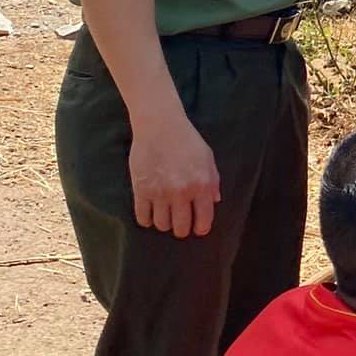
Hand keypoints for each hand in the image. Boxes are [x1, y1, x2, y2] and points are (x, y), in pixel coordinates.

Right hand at [129, 115, 220, 237]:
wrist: (159, 125)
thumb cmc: (187, 140)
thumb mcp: (207, 159)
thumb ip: (213, 182)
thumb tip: (214, 201)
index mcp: (201, 185)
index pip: (203, 220)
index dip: (201, 228)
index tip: (198, 228)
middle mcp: (181, 192)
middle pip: (181, 228)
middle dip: (182, 229)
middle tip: (181, 224)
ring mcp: (160, 192)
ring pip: (162, 225)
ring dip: (165, 223)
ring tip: (166, 215)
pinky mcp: (141, 190)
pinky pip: (143, 217)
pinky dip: (147, 220)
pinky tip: (151, 213)